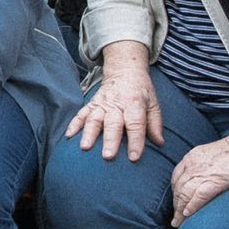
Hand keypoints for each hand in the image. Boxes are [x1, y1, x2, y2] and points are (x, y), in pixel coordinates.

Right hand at [65, 42, 162, 159]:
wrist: (125, 71)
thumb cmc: (141, 91)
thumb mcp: (153, 103)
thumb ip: (155, 123)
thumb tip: (159, 143)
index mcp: (134, 104)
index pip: (136, 124)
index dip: (136, 141)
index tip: (134, 157)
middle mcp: (117, 105)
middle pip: (113, 124)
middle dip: (110, 140)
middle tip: (108, 156)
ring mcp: (102, 104)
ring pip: (94, 119)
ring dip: (89, 133)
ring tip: (85, 147)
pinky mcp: (92, 104)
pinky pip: (81, 114)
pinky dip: (74, 124)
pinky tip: (69, 136)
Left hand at [168, 116, 228, 226]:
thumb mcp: (210, 155)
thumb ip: (201, 166)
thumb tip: (200, 179)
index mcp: (191, 158)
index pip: (176, 179)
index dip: (175, 193)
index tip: (176, 203)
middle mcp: (193, 165)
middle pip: (178, 188)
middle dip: (175, 205)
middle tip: (175, 218)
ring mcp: (203, 173)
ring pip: (185, 194)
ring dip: (180, 210)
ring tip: (178, 222)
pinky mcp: (216, 180)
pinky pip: (199, 196)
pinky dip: (192, 206)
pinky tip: (187, 215)